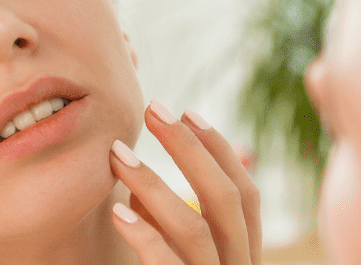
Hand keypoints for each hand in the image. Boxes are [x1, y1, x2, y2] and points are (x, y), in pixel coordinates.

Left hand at [110, 100, 261, 264]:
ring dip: (152, 185)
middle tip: (152, 111)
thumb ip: (168, 225)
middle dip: (189, 149)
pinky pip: (166, 264)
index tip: (187, 113)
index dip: (219, 150)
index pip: (245, 193)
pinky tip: (116, 212)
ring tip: (117, 155)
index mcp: (243, 252)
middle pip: (224, 198)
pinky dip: (143, 235)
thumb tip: (138, 187)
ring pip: (193, 229)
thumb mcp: (180, 257)